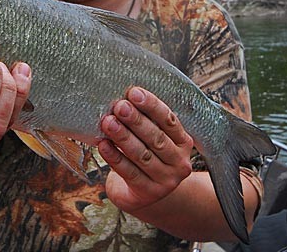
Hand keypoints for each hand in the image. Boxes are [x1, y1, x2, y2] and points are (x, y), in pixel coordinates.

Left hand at [98, 87, 192, 213]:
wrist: (143, 193)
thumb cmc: (147, 155)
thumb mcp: (154, 138)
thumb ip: (147, 120)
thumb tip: (124, 95)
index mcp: (183, 142)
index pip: (169, 121)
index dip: (152, 106)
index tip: (134, 92)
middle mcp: (179, 162)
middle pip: (156, 138)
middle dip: (136, 121)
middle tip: (119, 106)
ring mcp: (166, 181)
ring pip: (142, 155)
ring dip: (123, 137)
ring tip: (108, 122)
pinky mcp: (148, 193)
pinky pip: (129, 172)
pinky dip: (115, 157)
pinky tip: (103, 145)